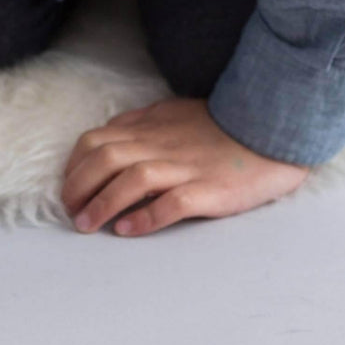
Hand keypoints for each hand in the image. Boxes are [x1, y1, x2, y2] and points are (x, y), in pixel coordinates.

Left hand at [61, 98, 310, 235]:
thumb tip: (109, 136)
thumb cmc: (223, 128)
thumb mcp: (176, 114)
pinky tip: (128, 230)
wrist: (274, 132)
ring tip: (88, 225)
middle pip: (105, 158)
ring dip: (103, 204)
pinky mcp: (211, 190)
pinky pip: (172, 203)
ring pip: (132, 179)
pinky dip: (145, 218)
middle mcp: (163, 145)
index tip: (69, 189)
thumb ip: (142, 124)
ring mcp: (187, 167)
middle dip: (78, 187)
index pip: (96, 141)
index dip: (74, 167)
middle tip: (72, 213)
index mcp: (152, 127)